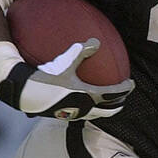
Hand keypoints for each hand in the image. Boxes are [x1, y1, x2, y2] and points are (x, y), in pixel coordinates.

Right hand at [0, 39, 133, 118]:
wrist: (27, 93)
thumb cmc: (46, 77)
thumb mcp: (65, 62)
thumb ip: (81, 51)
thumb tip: (96, 41)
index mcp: (88, 96)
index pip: (114, 94)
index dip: (125, 89)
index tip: (131, 83)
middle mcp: (84, 108)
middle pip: (109, 110)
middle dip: (119, 104)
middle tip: (124, 97)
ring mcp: (75, 114)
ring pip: (96, 115)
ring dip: (105, 110)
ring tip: (108, 104)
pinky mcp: (65, 116)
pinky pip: (84, 114)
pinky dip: (91, 110)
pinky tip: (84, 103)